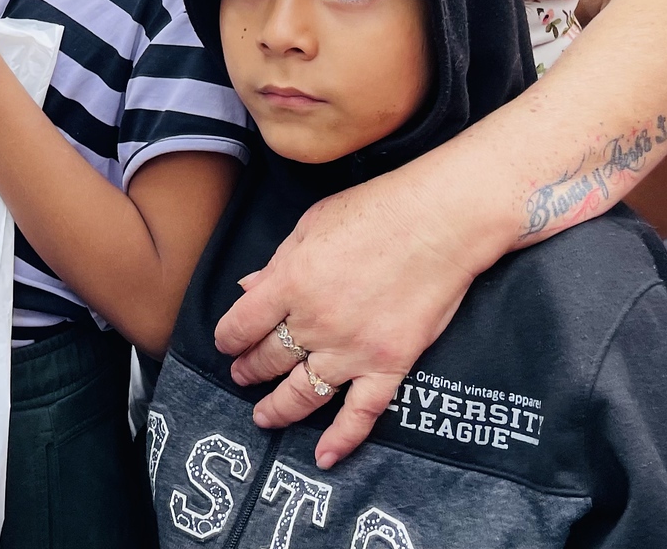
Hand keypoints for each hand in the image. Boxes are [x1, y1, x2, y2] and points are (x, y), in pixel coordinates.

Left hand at [215, 163, 479, 465]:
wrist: (440, 221)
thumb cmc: (376, 211)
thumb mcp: (310, 225)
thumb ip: (277, 263)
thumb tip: (247, 289)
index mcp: (289, 282)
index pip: (240, 324)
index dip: (227, 338)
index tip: (226, 342)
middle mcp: (315, 322)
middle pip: (268, 359)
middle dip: (249, 370)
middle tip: (243, 375)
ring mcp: (352, 349)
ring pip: (303, 393)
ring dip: (277, 409)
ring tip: (263, 416)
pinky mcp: (389, 364)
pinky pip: (361, 414)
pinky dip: (341, 440)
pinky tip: (323, 456)